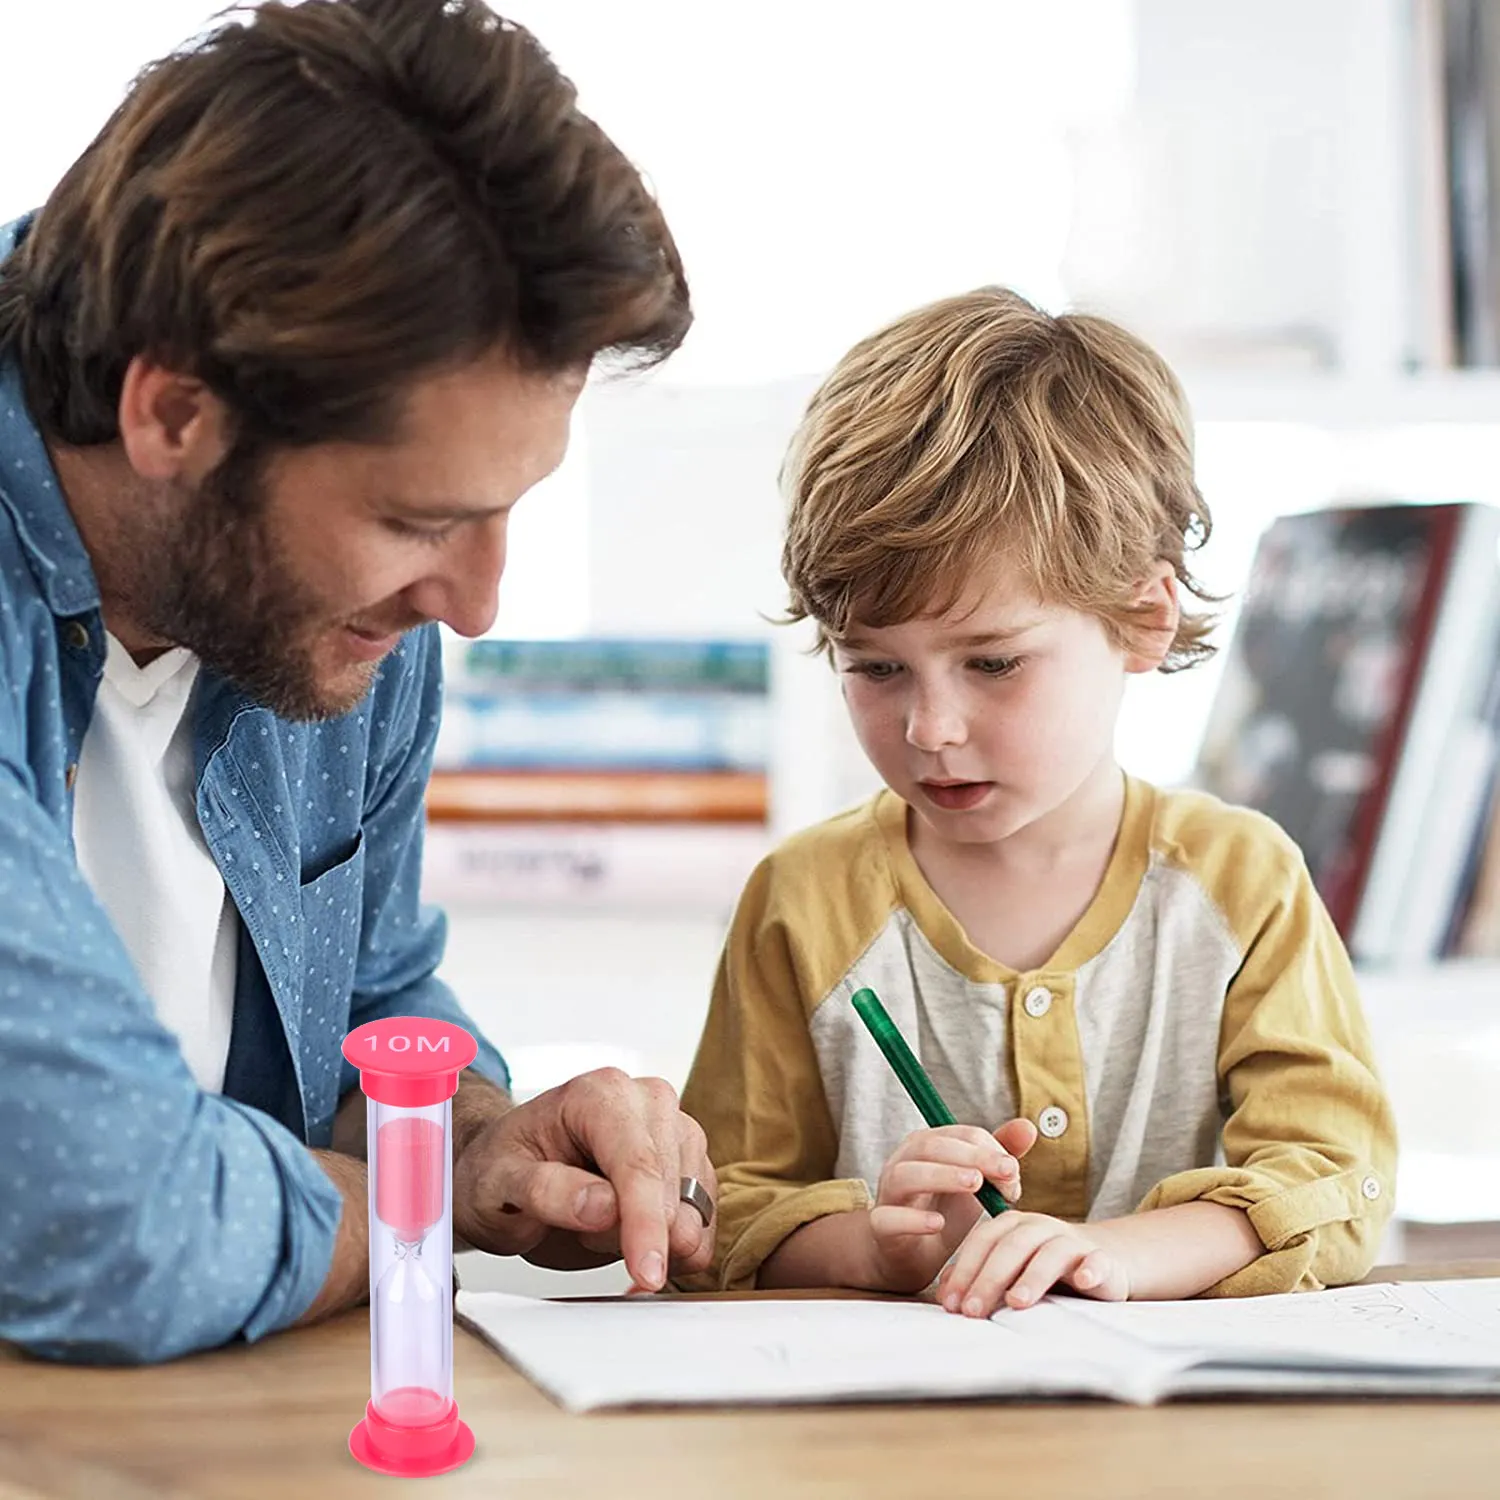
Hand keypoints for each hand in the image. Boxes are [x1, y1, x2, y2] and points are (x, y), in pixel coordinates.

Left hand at [450, 1069, 714, 1291]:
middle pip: (669, 1189)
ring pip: (692, 1209)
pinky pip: (702, 1223)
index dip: (645, 1222)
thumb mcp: (498, 1184)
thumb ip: (546, 1191)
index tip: (646, 1272)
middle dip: (631, 1235)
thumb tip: (604, 1206)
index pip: (638, 1162)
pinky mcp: (691, 1165)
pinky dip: (673, 1251)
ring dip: (650, 1240)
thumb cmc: (501, 1168)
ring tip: (596, 1228)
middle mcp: (648, 1101)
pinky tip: (631, 1244)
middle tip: (579, 1234)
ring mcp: (676, 1131)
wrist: (511, 1171)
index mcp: (600, 1093)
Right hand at [865, 1118, 1035, 1293]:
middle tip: (1007, 1172)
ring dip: (941, 1175)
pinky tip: (938, 1223)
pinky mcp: (880, 1227)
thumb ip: (998, 1156)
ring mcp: (889, 1193)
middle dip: (973, 1156)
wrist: (910, 1256)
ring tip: (975, 1184)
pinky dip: (913, 1220)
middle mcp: (904, 1161)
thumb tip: (1028, 1126)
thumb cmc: (944, 1211)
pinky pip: (889, 1218)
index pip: (959, 1135)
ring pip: (906, 1175)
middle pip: (932, 1147)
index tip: (1015, 1173)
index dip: (990, 1149)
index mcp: (927, 1146)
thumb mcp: (976, 1183)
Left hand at [936, 1211, 1129, 1316]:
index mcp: (1013, 1226)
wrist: (1101, 1261)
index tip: (950, 1303)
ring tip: (1017, 1302)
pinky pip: (1097, 1260)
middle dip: (989, 1279)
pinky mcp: (1102, 1259)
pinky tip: (1084, 1281)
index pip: (983, 1241)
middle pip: (1011, 1247)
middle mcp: (1040, 1227)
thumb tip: (944, 1296)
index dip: (965, 1270)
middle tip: (973, 1311)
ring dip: (1033, 1276)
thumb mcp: (1009, 1270)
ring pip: (1051, 1252)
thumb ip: (977, 1276)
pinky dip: (1091, 1268)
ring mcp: (1072, 1241)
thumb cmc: (1043, 1269)